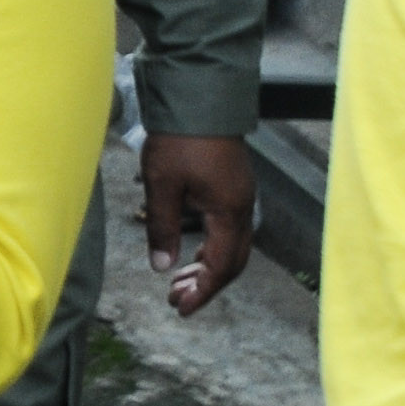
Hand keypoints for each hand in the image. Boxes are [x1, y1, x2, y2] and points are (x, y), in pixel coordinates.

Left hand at [140, 131, 256, 313]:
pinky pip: (229, 230)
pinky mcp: (233, 187)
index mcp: (229, 212)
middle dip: (206, 285)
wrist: (199, 97)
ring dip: (208, 268)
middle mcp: (242, 208)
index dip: (202, 291)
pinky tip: (192, 253)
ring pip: (232, 246)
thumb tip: (162, 267)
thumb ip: (162, 228)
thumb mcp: (162, 185)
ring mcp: (241, 197)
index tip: (181, 308)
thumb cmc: (179, 139)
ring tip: (179, 283)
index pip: (220, 266)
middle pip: (232, 261)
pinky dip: (212, 249)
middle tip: (176, 300)